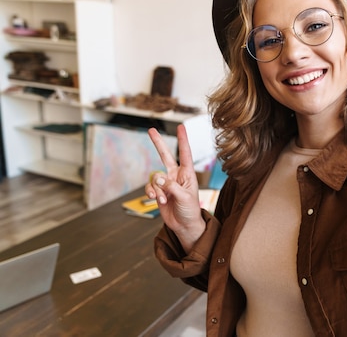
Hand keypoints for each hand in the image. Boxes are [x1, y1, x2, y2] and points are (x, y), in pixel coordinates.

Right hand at [145, 124, 204, 251]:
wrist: (184, 225)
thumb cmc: (190, 210)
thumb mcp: (185, 197)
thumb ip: (171, 186)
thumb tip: (158, 178)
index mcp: (187, 174)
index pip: (185, 153)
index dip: (182, 140)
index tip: (181, 126)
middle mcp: (176, 175)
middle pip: (165, 156)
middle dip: (158, 143)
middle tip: (151, 130)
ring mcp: (166, 183)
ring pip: (154, 178)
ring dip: (156, 189)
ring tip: (163, 199)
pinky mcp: (158, 192)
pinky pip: (150, 188)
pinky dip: (151, 194)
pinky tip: (157, 200)